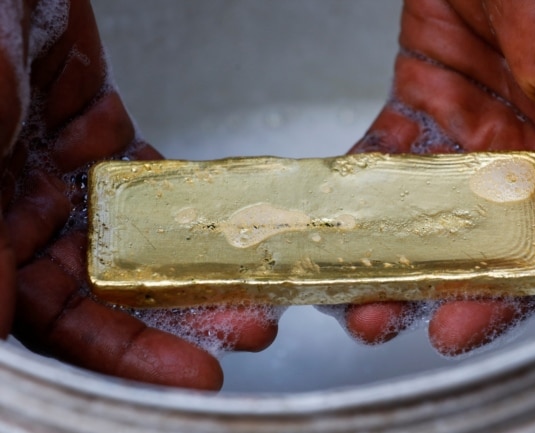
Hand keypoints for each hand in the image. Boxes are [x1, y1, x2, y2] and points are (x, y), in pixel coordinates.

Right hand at [0, 0, 276, 388]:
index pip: (53, 320)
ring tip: (255, 293)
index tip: (190, 373)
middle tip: (242, 335)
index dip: (120, 354)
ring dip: (196, 271)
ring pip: (136, 246)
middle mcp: (17, 215)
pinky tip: (230, 232)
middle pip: (104, 294)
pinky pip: (151, 189)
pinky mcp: (98, 138)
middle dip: (176, 321)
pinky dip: (189, 212)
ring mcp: (61, 178)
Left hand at [338, 0, 534, 353]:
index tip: (453, 333)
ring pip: (419, 209)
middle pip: (467, 241)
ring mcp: (463, 132)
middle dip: (422, 286)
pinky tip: (331, 221)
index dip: (496, 299)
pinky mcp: (420, 102)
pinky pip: (383, 155)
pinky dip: (356, 190)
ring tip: (344, 285)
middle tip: (377, 320)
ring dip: (381, 249)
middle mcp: (516, 155)